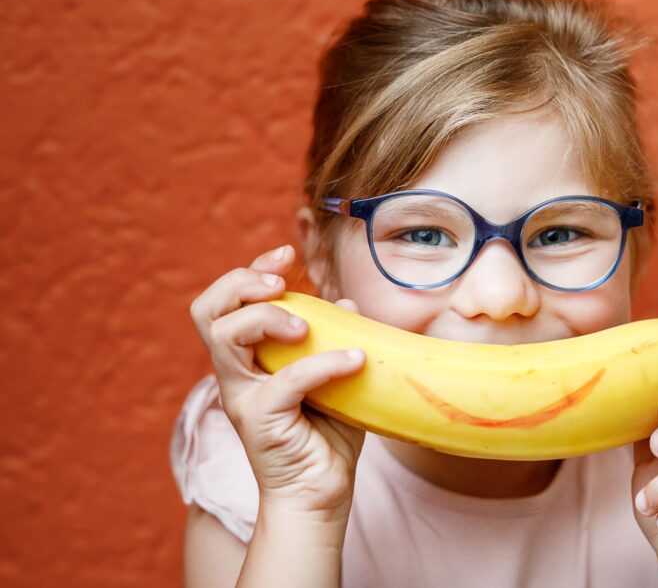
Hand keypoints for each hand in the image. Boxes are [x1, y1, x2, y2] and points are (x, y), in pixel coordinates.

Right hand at [189, 244, 366, 515]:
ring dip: (267, 318)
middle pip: (207, 309)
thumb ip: (338, 340)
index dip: (249, 271)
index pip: (227, 302)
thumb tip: (349, 303)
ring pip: (226, 336)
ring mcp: (242, 396)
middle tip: (279, 283)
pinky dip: (322, 364)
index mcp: (248, 358)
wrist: (321, 496)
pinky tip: (355, 361)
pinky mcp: (260, 421)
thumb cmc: (326, 438)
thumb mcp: (335, 378)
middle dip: (240, 282)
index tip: (286, 254)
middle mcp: (236, 373)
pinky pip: (284, 381)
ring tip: (307, 326)